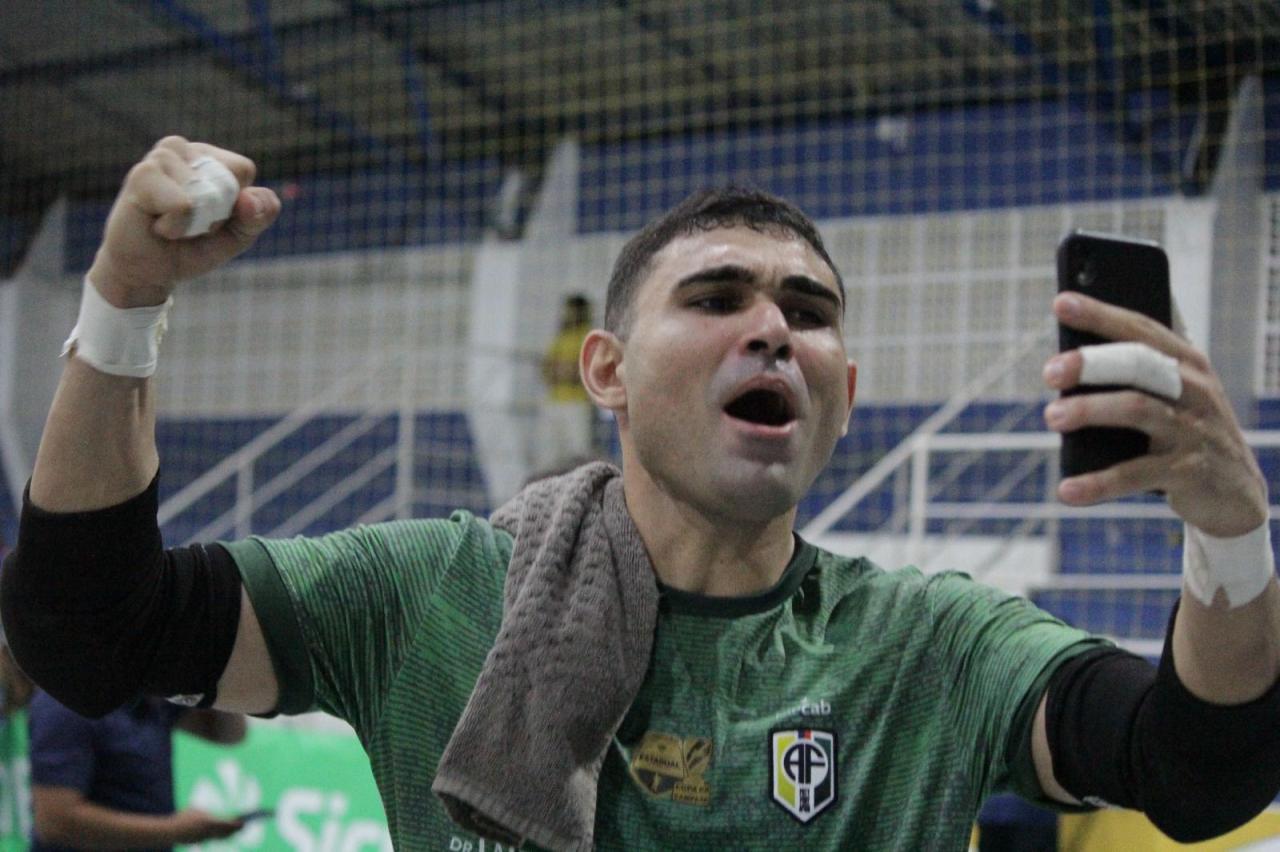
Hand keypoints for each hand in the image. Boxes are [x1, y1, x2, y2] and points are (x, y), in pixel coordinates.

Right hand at [87, 136, 280, 307]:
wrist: (147, 272)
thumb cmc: (191, 246)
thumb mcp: (238, 236)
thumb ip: (259, 216)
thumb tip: (250, 198)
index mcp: (208, 156)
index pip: (243, 169)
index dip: (236, 204)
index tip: (212, 217)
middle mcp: (183, 149)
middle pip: (226, 182)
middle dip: (215, 216)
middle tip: (188, 223)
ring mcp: (160, 158)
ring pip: (205, 194)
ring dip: (193, 223)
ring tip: (170, 223)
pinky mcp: (142, 174)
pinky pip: (183, 205)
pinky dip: (175, 226)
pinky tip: (156, 224)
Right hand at [168, 808, 245, 842]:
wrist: (170, 832)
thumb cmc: (183, 817)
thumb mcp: (197, 810)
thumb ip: (207, 812)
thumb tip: (215, 813)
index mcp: (210, 822)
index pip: (228, 824)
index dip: (237, 824)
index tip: (244, 822)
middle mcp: (209, 832)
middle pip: (226, 833)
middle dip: (235, 830)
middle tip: (243, 826)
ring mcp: (204, 839)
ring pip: (220, 837)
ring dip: (228, 834)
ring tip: (237, 830)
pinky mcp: (199, 842)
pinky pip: (212, 838)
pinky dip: (220, 836)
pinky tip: (225, 833)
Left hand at [1042, 291, 1267, 536]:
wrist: (1236, 493)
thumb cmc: (1185, 432)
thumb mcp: (1169, 397)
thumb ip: (1132, 375)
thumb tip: (1066, 359)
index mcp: (1187, 363)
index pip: (1141, 329)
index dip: (1101, 314)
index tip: (1060, 302)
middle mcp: (1195, 390)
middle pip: (1140, 363)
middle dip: (1092, 362)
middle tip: (1050, 372)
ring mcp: (1194, 430)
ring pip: (1138, 409)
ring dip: (1090, 410)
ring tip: (1051, 417)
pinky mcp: (1190, 472)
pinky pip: (1137, 474)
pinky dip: (1098, 483)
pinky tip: (1067, 490)